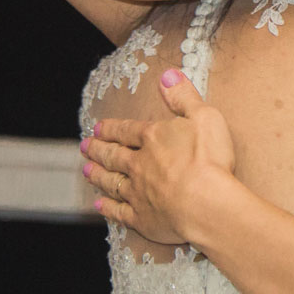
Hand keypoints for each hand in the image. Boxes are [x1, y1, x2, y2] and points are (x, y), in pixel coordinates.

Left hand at [81, 69, 236, 242]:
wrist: (205, 203)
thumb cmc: (209, 159)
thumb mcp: (204, 117)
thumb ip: (184, 96)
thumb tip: (167, 75)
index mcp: (154, 139)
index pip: (127, 130)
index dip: (112, 128)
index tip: (98, 127)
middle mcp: (139, 165)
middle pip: (114, 155)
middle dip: (99, 149)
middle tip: (84, 146)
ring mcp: (138, 193)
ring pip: (111, 182)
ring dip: (98, 175)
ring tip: (86, 170)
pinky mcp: (141, 218)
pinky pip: (119, 212)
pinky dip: (108, 208)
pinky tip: (99, 205)